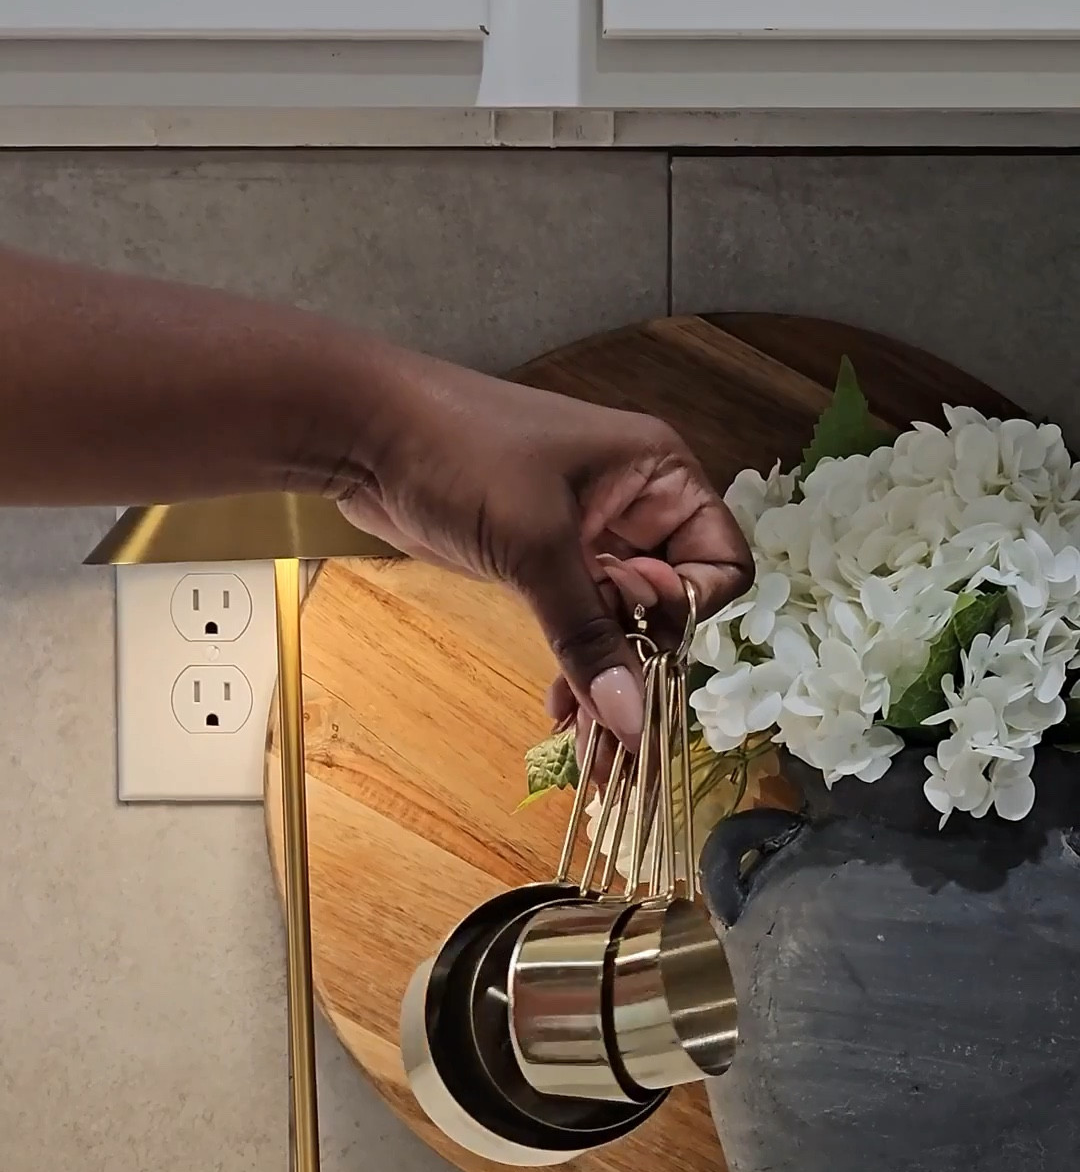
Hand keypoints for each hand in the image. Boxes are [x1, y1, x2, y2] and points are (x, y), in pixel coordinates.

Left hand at [335, 355, 751, 745]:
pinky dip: (576, 665)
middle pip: (674, 604)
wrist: (365, 431)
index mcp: (658, 474)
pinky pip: (582, 625)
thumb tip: (633, 721)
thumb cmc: (459, 453)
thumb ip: (587, 635)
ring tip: (590, 740)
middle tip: (613, 721)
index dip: (685, 607)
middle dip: (646, 663)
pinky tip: (561, 710)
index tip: (629, 619)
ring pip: (625, 624)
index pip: (720, 563)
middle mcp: (636, 505)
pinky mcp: (546, 562)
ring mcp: (591, 536)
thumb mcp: (535, 546)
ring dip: (609, 677)